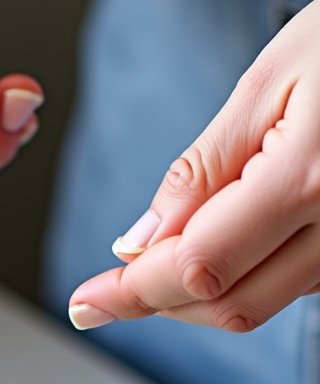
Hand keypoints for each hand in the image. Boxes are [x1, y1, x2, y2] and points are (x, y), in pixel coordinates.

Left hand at [68, 0, 319, 333]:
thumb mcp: (270, 79)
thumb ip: (201, 169)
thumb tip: (137, 244)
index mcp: (310, 178)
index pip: (199, 266)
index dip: (133, 293)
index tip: (86, 304)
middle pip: (229, 303)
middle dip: (158, 302)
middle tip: (106, 291)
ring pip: (260, 303)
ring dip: (197, 295)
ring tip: (156, 262)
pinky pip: (293, 285)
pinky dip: (241, 278)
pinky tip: (215, 247)